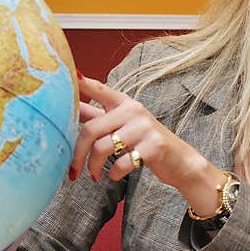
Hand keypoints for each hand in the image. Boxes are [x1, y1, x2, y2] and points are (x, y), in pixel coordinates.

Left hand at [70, 75, 222, 215]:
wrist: (180, 160)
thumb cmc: (145, 142)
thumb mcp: (122, 125)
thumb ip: (97, 117)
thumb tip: (70, 108)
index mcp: (124, 103)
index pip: (99, 89)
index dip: (84, 83)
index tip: (71, 74)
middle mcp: (133, 110)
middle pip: (91, 129)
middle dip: (77, 154)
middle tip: (72, 170)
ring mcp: (144, 127)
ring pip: (102, 148)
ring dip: (93, 167)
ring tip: (94, 175)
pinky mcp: (153, 146)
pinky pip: (120, 163)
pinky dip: (113, 174)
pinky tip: (114, 175)